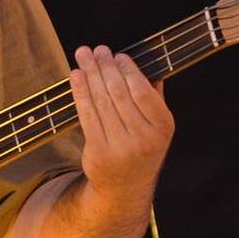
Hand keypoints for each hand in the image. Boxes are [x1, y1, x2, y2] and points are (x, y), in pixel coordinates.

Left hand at [68, 45, 174, 210]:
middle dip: (105, 67)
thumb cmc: (141, 147)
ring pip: (101, 102)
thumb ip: (153, 97)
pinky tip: (76, 77)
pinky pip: (87, 115)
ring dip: (90, 74)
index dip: (128, 71)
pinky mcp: (99, 152)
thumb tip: (147, 63)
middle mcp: (143, 138)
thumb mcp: (156, 126)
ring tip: (83, 55)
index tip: (117, 55)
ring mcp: (121, 147)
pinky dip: (79, 92)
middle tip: (96, 49)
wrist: (124, 187)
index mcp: (163, 127)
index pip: (142, 92)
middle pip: (119, 94)